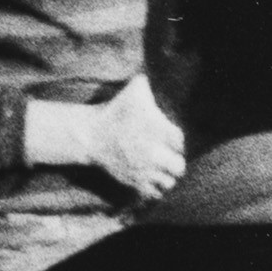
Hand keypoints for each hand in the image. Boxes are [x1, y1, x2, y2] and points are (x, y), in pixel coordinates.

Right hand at [80, 73, 187, 201]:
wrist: (90, 135)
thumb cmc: (113, 112)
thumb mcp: (132, 91)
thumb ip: (146, 84)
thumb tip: (155, 77)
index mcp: (159, 130)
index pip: (180, 141)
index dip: (176, 140)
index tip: (170, 139)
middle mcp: (155, 153)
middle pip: (179, 166)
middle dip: (175, 161)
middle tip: (169, 156)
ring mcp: (145, 170)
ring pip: (169, 182)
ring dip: (167, 176)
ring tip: (161, 169)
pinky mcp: (135, 183)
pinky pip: (154, 193)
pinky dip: (156, 189)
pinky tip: (151, 179)